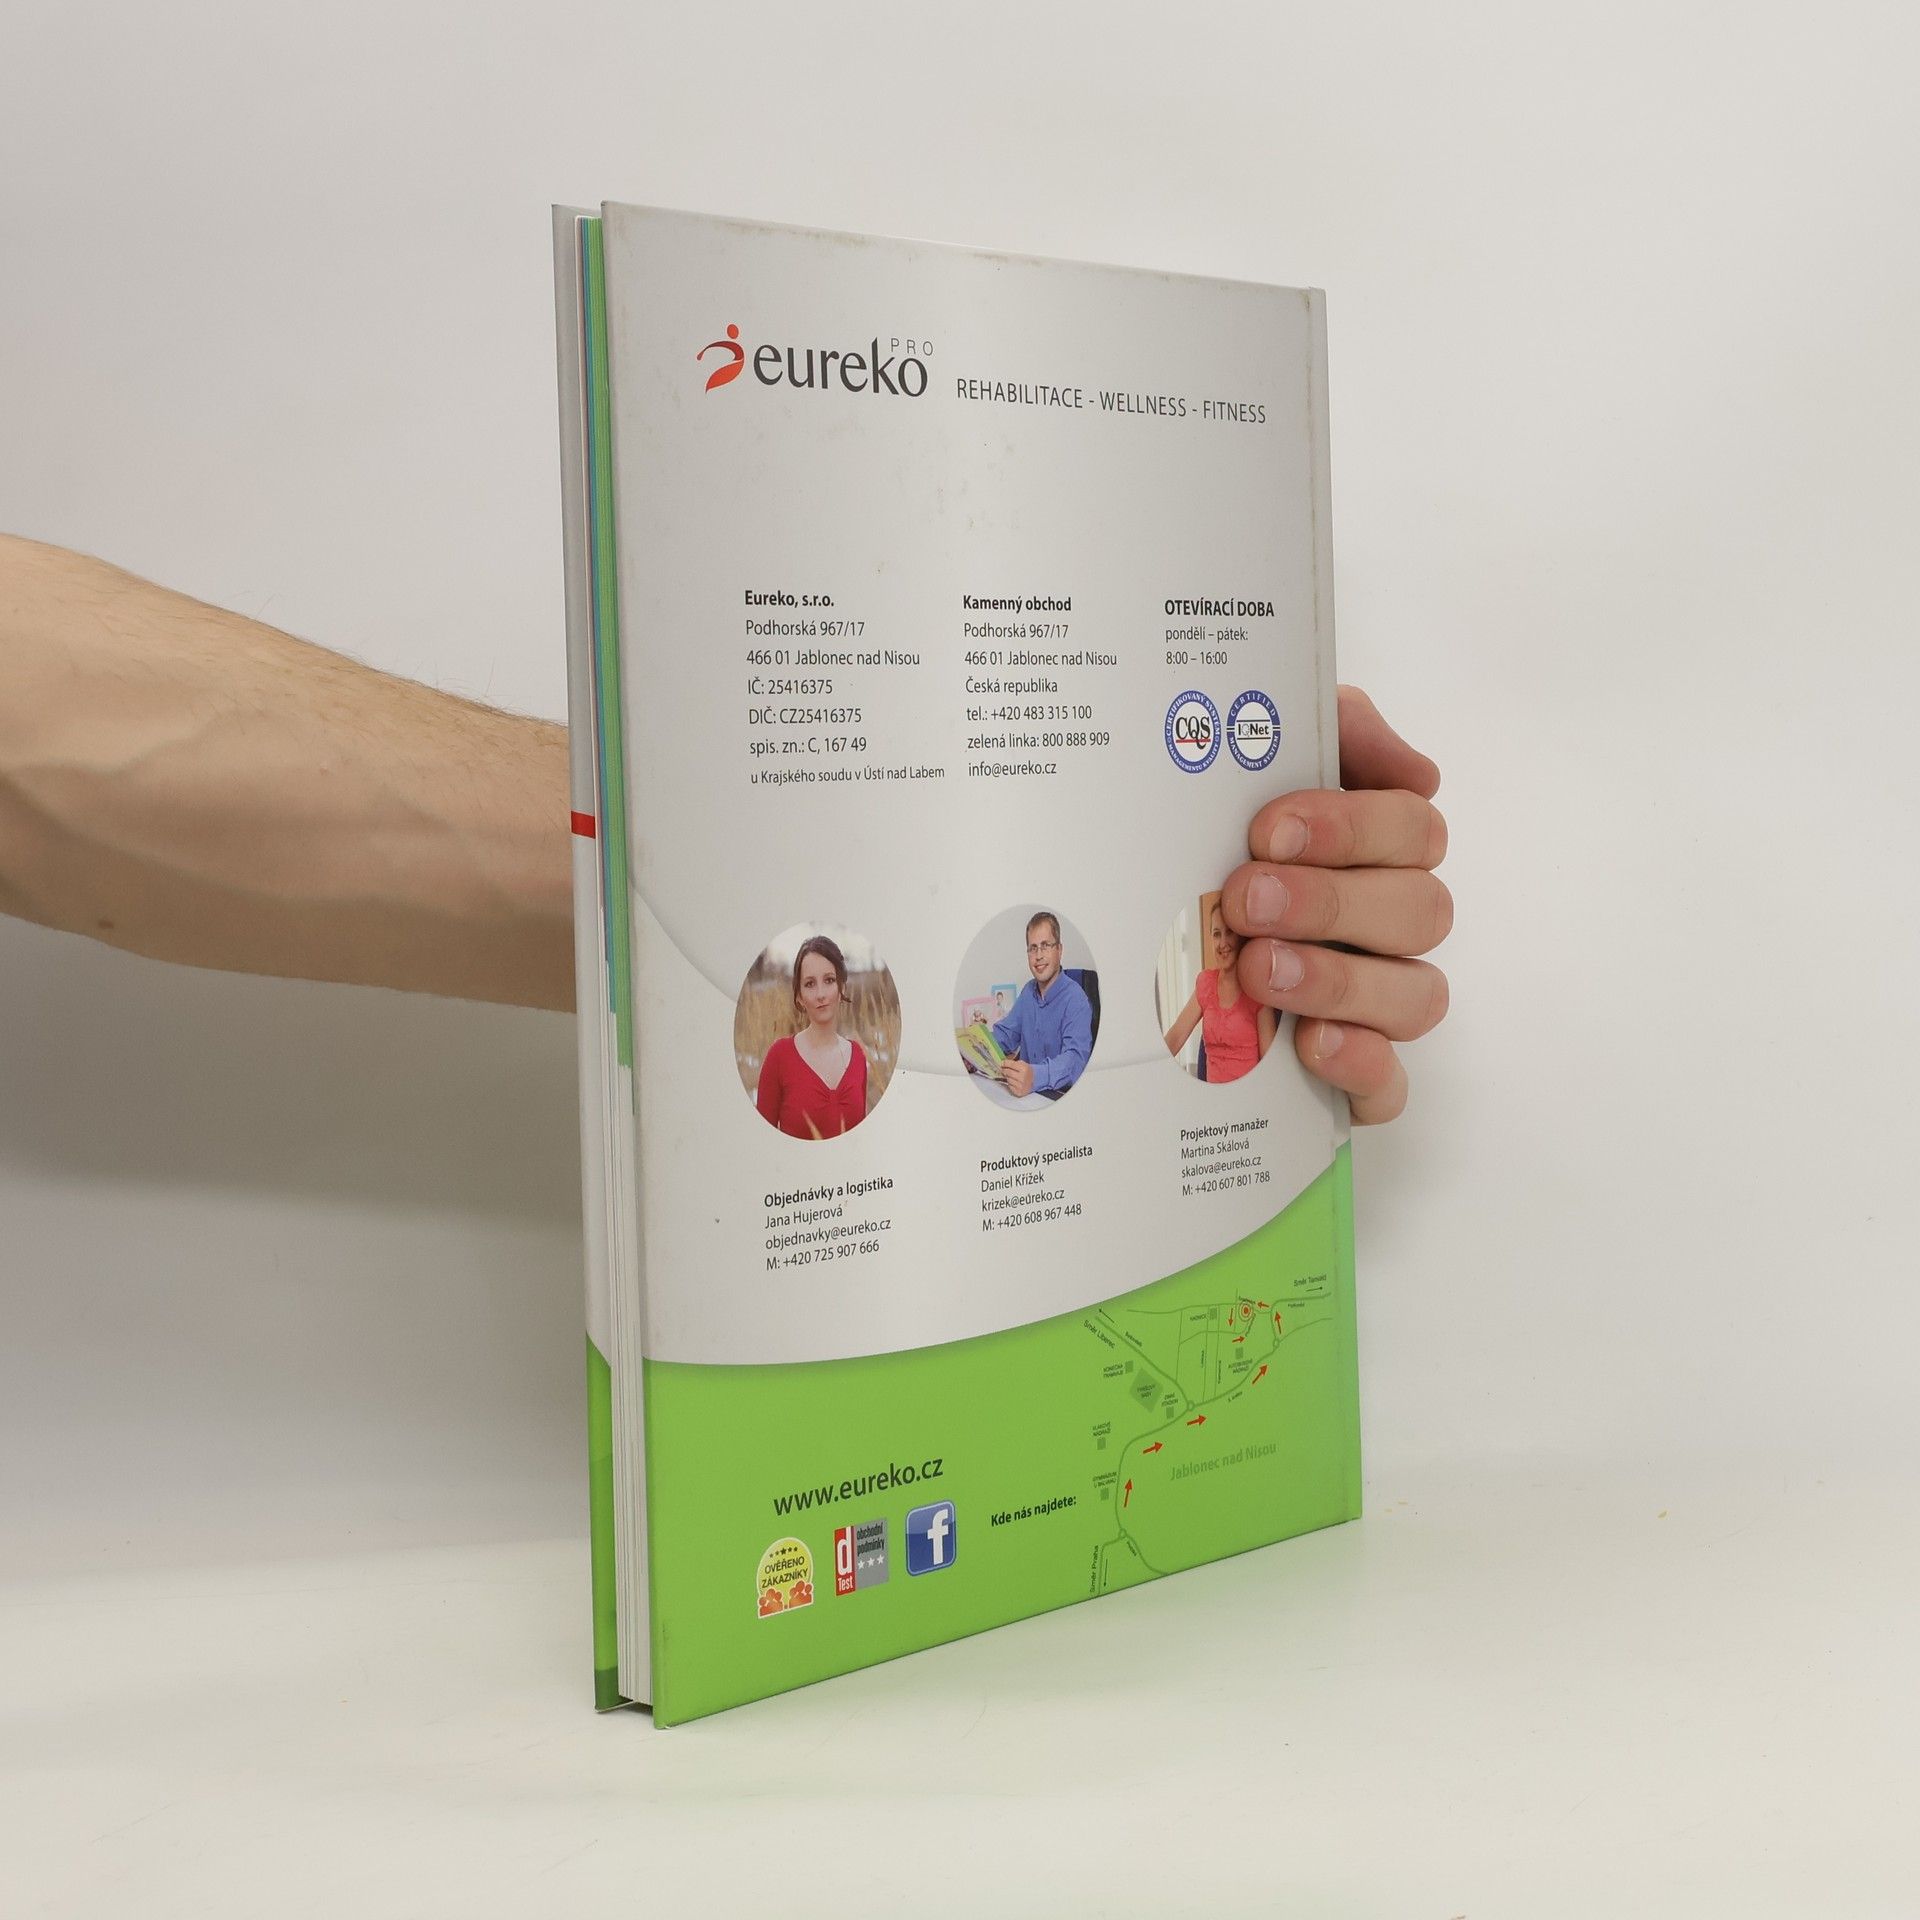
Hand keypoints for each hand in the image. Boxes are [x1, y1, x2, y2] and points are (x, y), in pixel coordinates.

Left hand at [1001, 1058, 1034, 1097]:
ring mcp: (1020, 1085)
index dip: (1004, 1063)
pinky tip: (1014, 1082)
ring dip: (1008, 1077)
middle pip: (1007, 1072)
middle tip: (1004, 1069)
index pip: (1011, 1064)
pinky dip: (1010, 1083)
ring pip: (1008, 1079)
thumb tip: (1003, 1063)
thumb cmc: (1027, 1072)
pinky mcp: (1018, 1092)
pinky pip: (1009, 1086)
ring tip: (1012, 1076)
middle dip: (1005, 1070)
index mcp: (1025, 1068)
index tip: (1002, 1063)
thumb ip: (1014, 1063)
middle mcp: (1022, 1077)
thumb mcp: (1024, 1064)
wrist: (1035, 1082)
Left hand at [1223, 686, 1449, 1124]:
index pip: (1412, 829)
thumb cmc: (1209, 842)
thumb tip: (1412, 766)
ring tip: (1258, 971)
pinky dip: (1362, 1066)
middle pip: (1421, 910)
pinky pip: (1390, 1086)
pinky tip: (1311, 1043)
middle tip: (1244, 900)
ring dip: (1339, 979)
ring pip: (1416, 996)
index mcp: (1376, 850)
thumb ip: (1327, 727)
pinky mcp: (1351, 1077)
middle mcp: (1388, 926)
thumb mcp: (1249, 758)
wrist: (1122, 945)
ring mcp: (1377, 1005)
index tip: (1267, 830)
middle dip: (1330, 902)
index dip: (1349, 827)